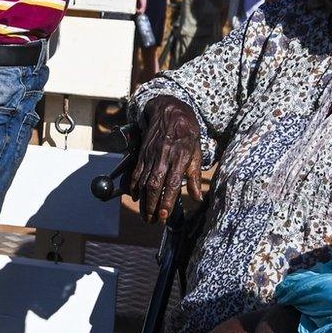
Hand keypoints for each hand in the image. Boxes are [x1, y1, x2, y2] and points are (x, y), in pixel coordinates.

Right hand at [128, 96, 205, 223]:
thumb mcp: (196, 152)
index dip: (167, 201)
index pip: (171, 184)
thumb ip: (194, 176)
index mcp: (179, 158)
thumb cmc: (187, 133)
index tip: (164, 216)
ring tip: (145, 215)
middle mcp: (163, 158)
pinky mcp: (143, 154)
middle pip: (154, 186)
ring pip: (143, 182)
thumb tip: (198, 197)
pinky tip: (135, 197)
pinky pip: (136, 173)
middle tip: (152, 221)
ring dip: (143, 201)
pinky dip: (133, 186)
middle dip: (152, 206)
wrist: (170, 111)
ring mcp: (151, 156)